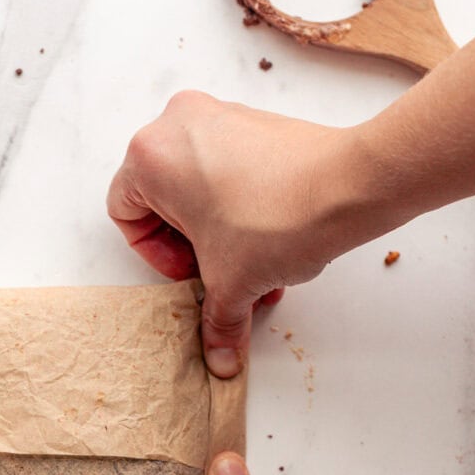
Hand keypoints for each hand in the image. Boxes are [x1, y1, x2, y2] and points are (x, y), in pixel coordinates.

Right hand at [107, 92, 366, 376]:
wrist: (348, 186)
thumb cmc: (277, 218)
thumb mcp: (232, 282)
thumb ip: (216, 322)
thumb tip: (219, 357)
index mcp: (151, 156)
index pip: (126, 214)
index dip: (157, 257)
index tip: (189, 274)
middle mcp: (178, 124)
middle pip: (165, 201)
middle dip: (195, 250)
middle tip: (219, 274)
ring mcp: (221, 117)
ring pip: (203, 189)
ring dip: (223, 237)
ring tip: (256, 272)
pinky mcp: (257, 124)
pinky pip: (232, 172)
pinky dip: (244, 210)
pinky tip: (275, 247)